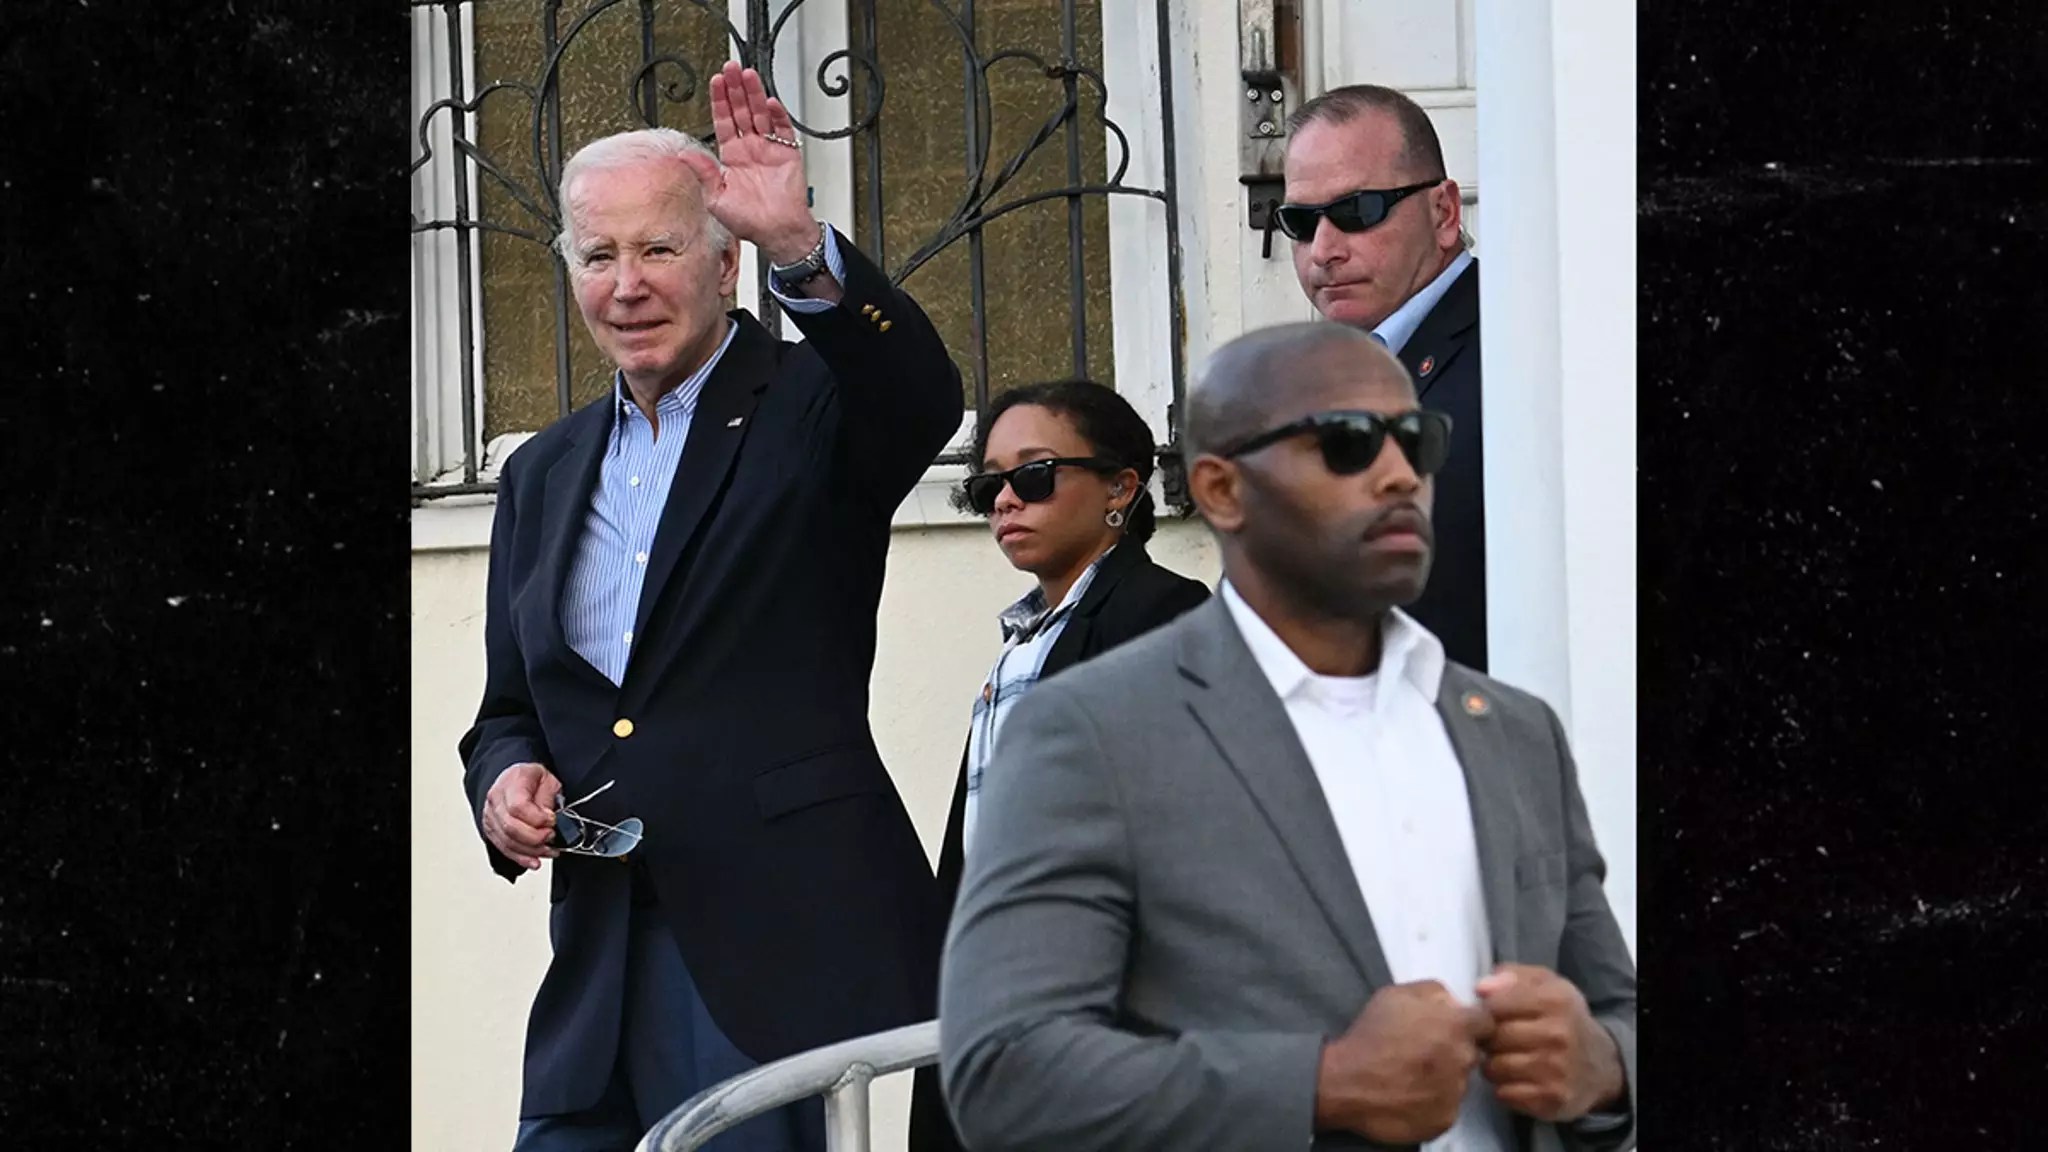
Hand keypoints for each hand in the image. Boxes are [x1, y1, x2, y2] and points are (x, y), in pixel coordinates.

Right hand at [481, 762, 561, 869]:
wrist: (515, 779)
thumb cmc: (533, 780)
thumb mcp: (548, 780)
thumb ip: (548, 799)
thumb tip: (548, 819)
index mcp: (512, 781)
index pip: (518, 807)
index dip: (537, 819)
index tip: (552, 821)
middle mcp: (496, 799)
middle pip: (510, 827)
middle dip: (535, 837)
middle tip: (551, 836)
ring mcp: (490, 816)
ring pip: (507, 841)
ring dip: (531, 851)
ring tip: (549, 850)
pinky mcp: (491, 830)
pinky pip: (504, 848)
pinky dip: (521, 858)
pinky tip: (534, 861)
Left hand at [681, 61, 818, 263]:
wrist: (777, 232)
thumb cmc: (749, 221)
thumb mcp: (716, 197)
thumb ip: (703, 172)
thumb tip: (683, 153)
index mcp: (732, 156)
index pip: (724, 121)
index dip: (720, 101)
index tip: (716, 82)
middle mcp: (750, 148)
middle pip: (741, 111)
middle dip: (735, 89)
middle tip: (731, 68)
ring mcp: (770, 149)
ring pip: (760, 114)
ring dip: (754, 95)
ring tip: (748, 76)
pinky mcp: (788, 154)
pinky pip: (783, 130)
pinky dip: (777, 116)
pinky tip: (769, 103)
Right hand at [1315, 980, 1494, 1143]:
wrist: (1345, 1082)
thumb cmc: (1368, 1037)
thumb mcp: (1395, 994)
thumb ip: (1434, 991)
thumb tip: (1453, 999)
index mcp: (1455, 1025)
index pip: (1487, 1023)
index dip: (1471, 1025)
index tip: (1456, 1029)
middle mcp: (1462, 1058)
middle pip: (1471, 1052)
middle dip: (1454, 1050)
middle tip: (1424, 1052)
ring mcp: (1455, 1091)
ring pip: (1459, 1081)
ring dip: (1443, 1077)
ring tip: (1412, 1074)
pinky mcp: (1445, 1119)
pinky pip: (1447, 1106)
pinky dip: (1434, 1101)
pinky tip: (1410, 1093)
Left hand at [1475, 964, 1625, 1121]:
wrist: (1600, 1065)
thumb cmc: (1562, 1019)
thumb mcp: (1545, 985)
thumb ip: (1512, 976)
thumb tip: (1481, 988)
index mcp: (1555, 1000)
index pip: (1495, 1004)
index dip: (1486, 1011)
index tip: (1494, 1015)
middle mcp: (1558, 1035)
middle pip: (1493, 1037)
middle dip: (1488, 1039)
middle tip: (1499, 1040)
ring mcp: (1555, 1070)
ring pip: (1493, 1067)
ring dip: (1493, 1065)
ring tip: (1508, 1058)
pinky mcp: (1551, 1099)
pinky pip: (1503, 1093)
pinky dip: (1504, 1087)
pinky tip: (1518, 1079)